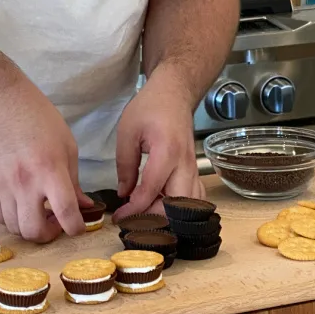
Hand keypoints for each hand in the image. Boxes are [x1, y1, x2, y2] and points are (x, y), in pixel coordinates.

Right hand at [0, 77, 92, 242]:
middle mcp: (24, 183)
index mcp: (49, 170)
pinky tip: (21, 207)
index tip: (79, 226)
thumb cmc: (40, 119)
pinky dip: (12, 219)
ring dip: (30, 227)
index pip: (66, 213)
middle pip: (34, 231)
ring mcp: (3, 186)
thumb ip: (75, 181)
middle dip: (49, 235)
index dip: (76, 228)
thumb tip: (84, 206)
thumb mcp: (67, 145)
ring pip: (14, 228)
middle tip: (56, 222)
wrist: (1, 103)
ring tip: (39, 213)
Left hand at [113, 64, 204, 219]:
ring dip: (169, 215)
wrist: (174, 93)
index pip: (152, 190)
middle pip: (177, 205)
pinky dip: (181, 209)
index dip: (134, 209)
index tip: (119, 216)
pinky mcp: (195, 170)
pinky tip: (163, 208)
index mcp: (167, 151)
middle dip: (155, 218)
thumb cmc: (149, 108)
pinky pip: (194, 197)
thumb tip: (124, 194)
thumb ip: (125, 165)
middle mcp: (185, 163)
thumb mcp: (127, 132)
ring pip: (189, 204)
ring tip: (147, 215)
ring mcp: (193, 168)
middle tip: (134, 220)